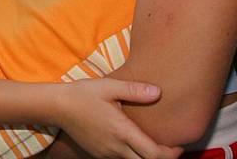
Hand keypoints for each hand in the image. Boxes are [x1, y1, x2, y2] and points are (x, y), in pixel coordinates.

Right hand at [56, 79, 181, 158]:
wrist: (57, 106)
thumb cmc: (83, 94)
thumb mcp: (108, 86)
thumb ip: (134, 90)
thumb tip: (158, 92)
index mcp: (121, 131)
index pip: (154, 154)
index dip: (171, 154)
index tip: (180, 145)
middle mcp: (116, 148)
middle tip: (171, 148)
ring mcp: (107, 154)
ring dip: (147, 158)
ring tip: (155, 146)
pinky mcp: (99, 155)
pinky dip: (133, 157)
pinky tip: (134, 144)